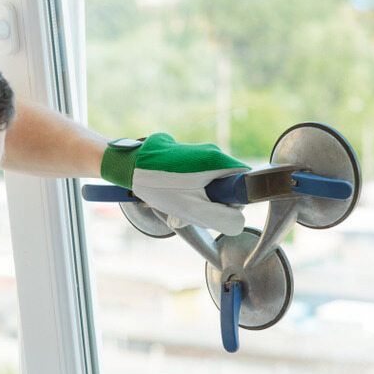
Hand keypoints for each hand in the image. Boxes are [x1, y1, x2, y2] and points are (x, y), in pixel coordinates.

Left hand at [100, 133, 247, 235]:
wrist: (129, 165)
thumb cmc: (160, 186)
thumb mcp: (194, 209)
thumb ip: (223, 219)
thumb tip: (238, 222)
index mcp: (218, 160)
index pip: (245, 180)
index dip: (235, 200)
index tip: (217, 208)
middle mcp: (212, 151)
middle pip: (227, 184)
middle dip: (214, 201)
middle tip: (193, 210)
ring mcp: (199, 152)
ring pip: (211, 183)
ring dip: (199, 198)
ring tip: (178, 205)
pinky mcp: (187, 155)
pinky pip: (198, 177)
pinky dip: (189, 190)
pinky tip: (172, 197)